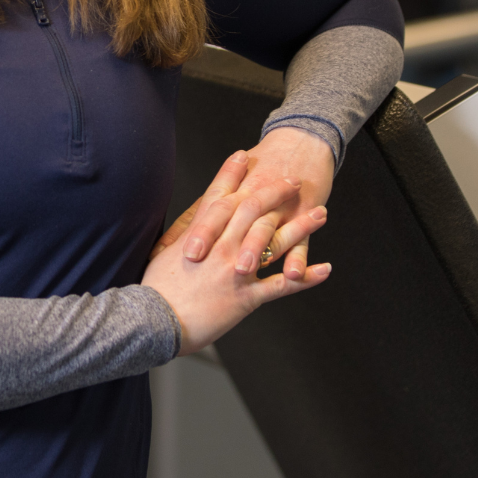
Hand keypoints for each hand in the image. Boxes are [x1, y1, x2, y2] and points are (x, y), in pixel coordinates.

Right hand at [142, 155, 331, 355]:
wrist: (152, 322)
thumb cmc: (154, 291)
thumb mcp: (161, 257)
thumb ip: (177, 242)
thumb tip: (180, 235)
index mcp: (199, 235)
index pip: (220, 195)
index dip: (232, 173)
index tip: (245, 156)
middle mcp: (220, 246)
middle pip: (254, 208)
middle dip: (276, 191)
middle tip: (293, 180)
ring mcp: (235, 269)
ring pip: (275, 239)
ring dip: (301, 225)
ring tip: (320, 212)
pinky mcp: (246, 296)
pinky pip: (282, 285)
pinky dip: (305, 276)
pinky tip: (325, 269)